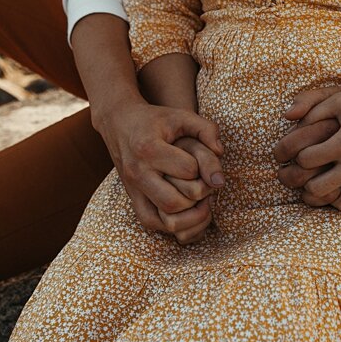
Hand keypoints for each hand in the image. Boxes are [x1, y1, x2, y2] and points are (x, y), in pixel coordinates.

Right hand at [97, 95, 222, 239]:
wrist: (119, 123)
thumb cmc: (155, 120)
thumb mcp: (181, 116)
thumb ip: (206, 129)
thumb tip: (221, 153)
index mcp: (148, 148)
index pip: (188, 171)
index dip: (201, 170)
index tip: (201, 165)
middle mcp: (137, 173)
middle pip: (176, 202)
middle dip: (198, 198)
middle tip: (205, 188)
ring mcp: (133, 190)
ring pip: (167, 221)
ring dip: (190, 216)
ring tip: (199, 201)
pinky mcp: (133, 201)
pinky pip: (154, 225)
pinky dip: (174, 224)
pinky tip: (185, 211)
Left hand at [273, 76, 340, 208]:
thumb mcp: (340, 98)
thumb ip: (311, 107)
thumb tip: (285, 117)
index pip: (306, 160)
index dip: (292, 156)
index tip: (287, 153)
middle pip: (316, 188)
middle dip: (302, 181)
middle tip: (296, 174)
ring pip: (336, 203)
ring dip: (323, 195)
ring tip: (317, 184)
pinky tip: (337, 187)